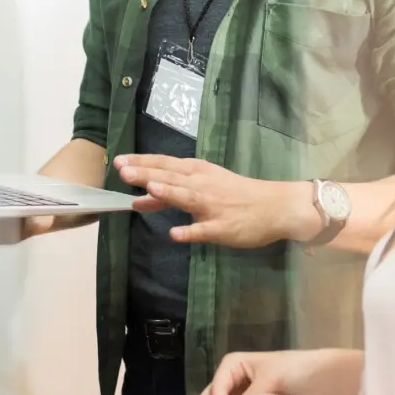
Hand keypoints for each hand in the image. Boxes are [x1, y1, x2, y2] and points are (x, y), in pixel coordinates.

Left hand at [112, 155, 307, 246]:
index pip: (164, 164)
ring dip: (168, 193)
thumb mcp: (201, 187)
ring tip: (148, 189)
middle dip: (147, 173)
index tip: (118, 160)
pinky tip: (175, 234)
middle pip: (171, 177)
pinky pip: (204, 230)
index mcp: (196, 172)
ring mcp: (213, 206)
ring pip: (187, 197)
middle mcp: (202, 185)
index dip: (142, 162)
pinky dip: (190, 231)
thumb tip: (138, 198)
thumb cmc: (234, 195)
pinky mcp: (223, 227)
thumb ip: (168, 194)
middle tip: (123, 170)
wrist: (275, 206)